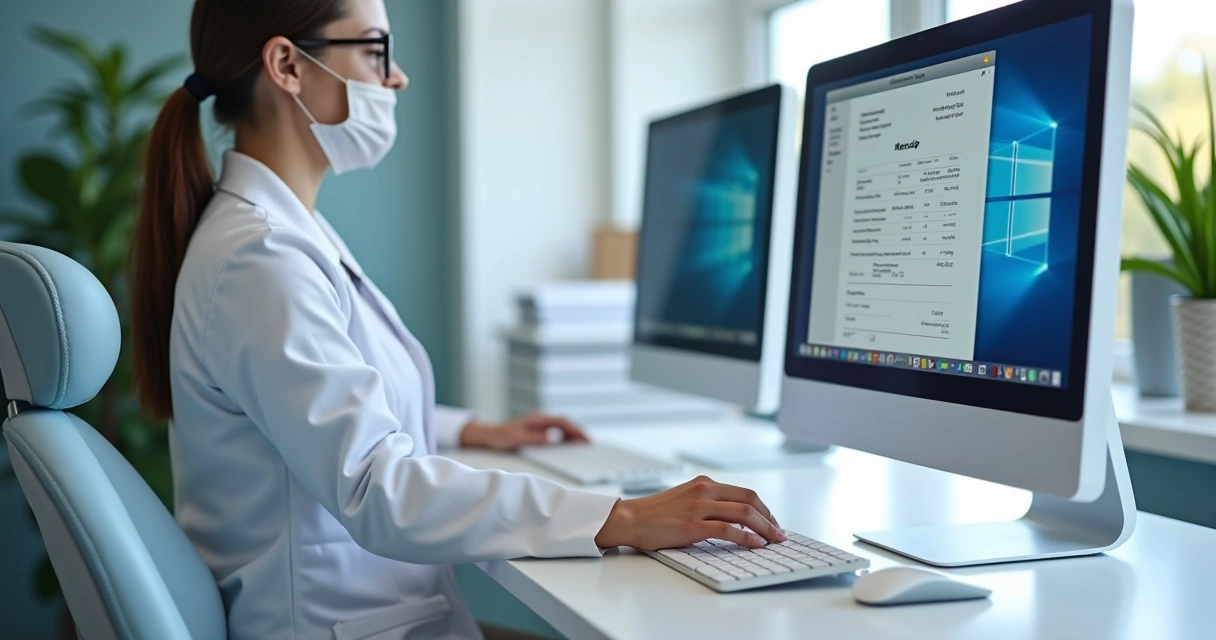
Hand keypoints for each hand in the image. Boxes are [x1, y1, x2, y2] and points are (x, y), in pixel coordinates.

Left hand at [459, 413, 589, 450]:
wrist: (490, 434)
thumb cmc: (501, 436)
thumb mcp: (516, 438)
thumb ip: (534, 438)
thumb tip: (551, 438)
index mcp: (537, 419)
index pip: (561, 421)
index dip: (574, 429)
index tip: (583, 437)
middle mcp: (540, 419)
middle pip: (564, 423)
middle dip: (577, 431)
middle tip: (589, 442)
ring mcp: (540, 424)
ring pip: (562, 426)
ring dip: (573, 434)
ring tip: (584, 443)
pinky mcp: (538, 429)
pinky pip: (556, 431)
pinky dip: (566, 436)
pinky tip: (570, 444)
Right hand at [593, 475, 784, 549]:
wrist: (630, 519)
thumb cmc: (656, 514)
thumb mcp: (685, 499)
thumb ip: (708, 504)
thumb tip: (734, 520)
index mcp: (704, 484)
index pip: (745, 493)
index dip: (764, 509)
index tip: (772, 522)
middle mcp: (704, 491)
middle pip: (749, 500)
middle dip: (769, 518)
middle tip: (779, 533)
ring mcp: (698, 507)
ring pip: (743, 513)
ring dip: (764, 528)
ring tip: (774, 540)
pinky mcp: (692, 525)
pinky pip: (727, 529)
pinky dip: (746, 537)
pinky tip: (756, 544)